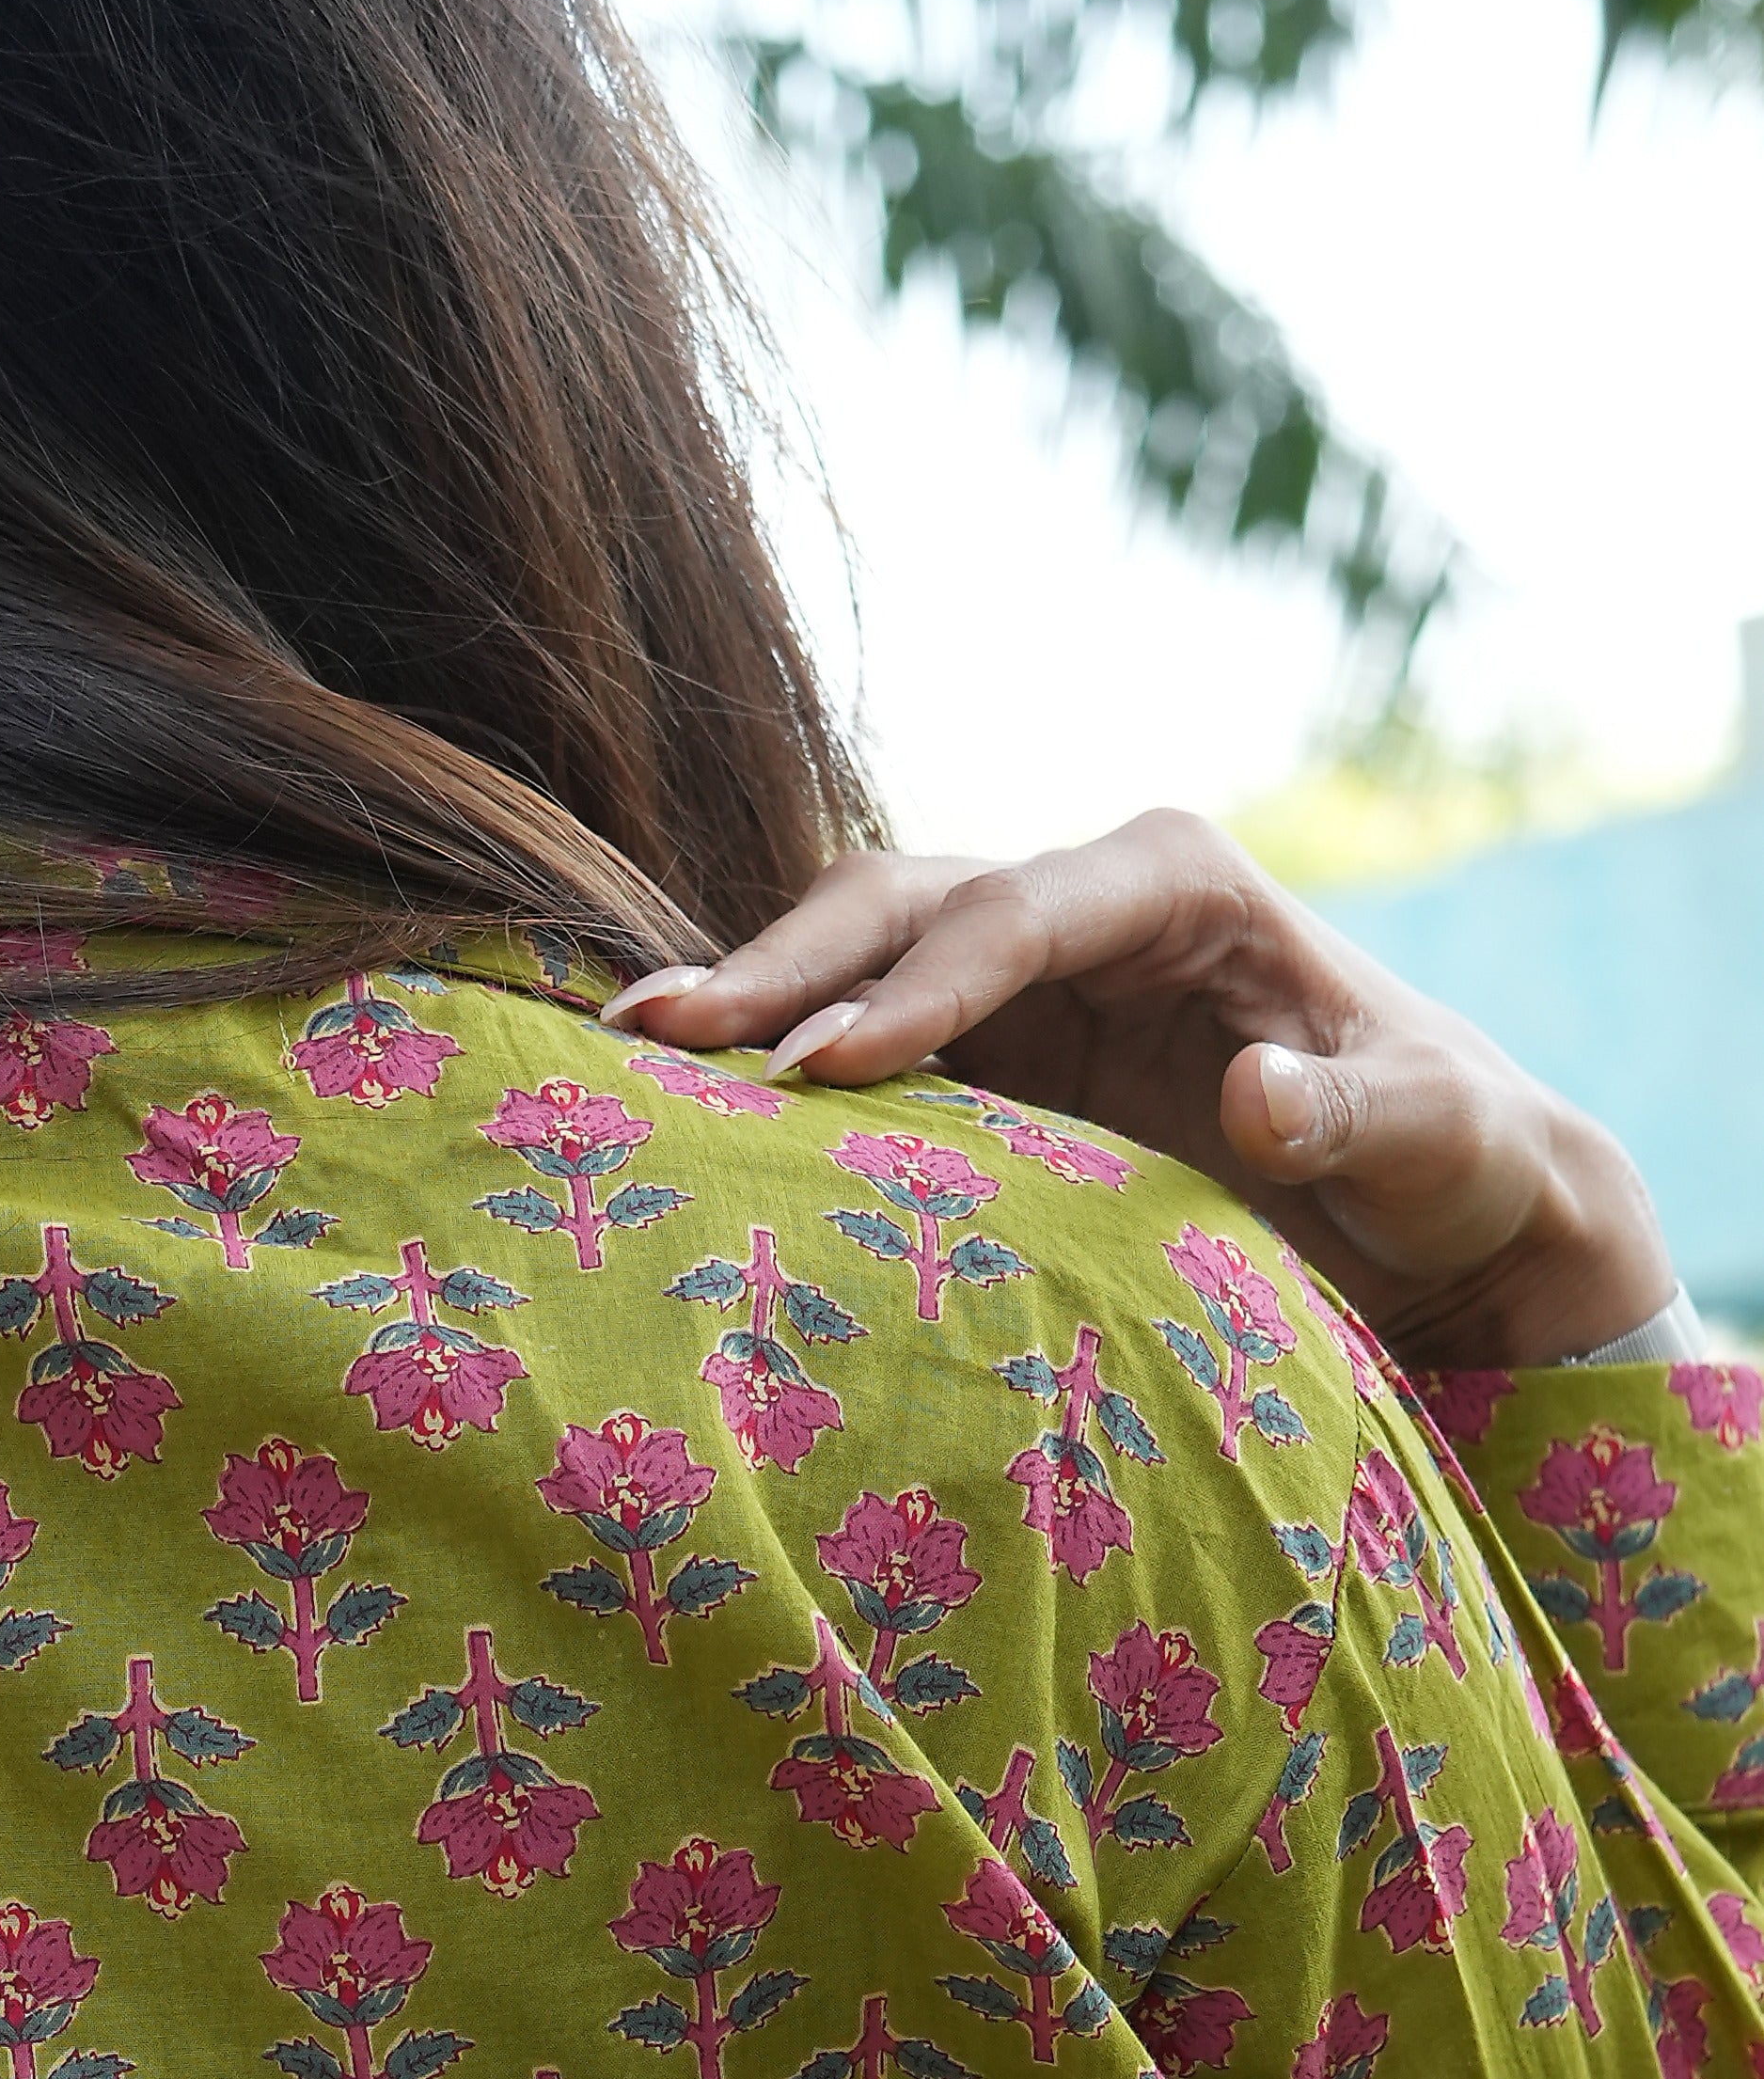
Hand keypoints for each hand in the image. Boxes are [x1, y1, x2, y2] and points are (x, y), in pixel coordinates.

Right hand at [615, 808, 1672, 1368]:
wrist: (1431, 1196)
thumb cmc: (1446, 1152)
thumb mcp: (1435, 1138)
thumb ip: (1355, 1112)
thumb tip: (1253, 1092)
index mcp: (1177, 882)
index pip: (1014, 914)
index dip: (915, 985)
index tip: (825, 1067)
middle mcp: (1078, 901)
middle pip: (902, 904)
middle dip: (783, 964)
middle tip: (665, 1030)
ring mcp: (1018, 970)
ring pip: (853, 949)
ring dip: (748, 997)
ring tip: (631, 1049)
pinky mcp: (980, 1044)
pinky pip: (851, 1025)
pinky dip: (768, 1052)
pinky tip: (676, 1094)